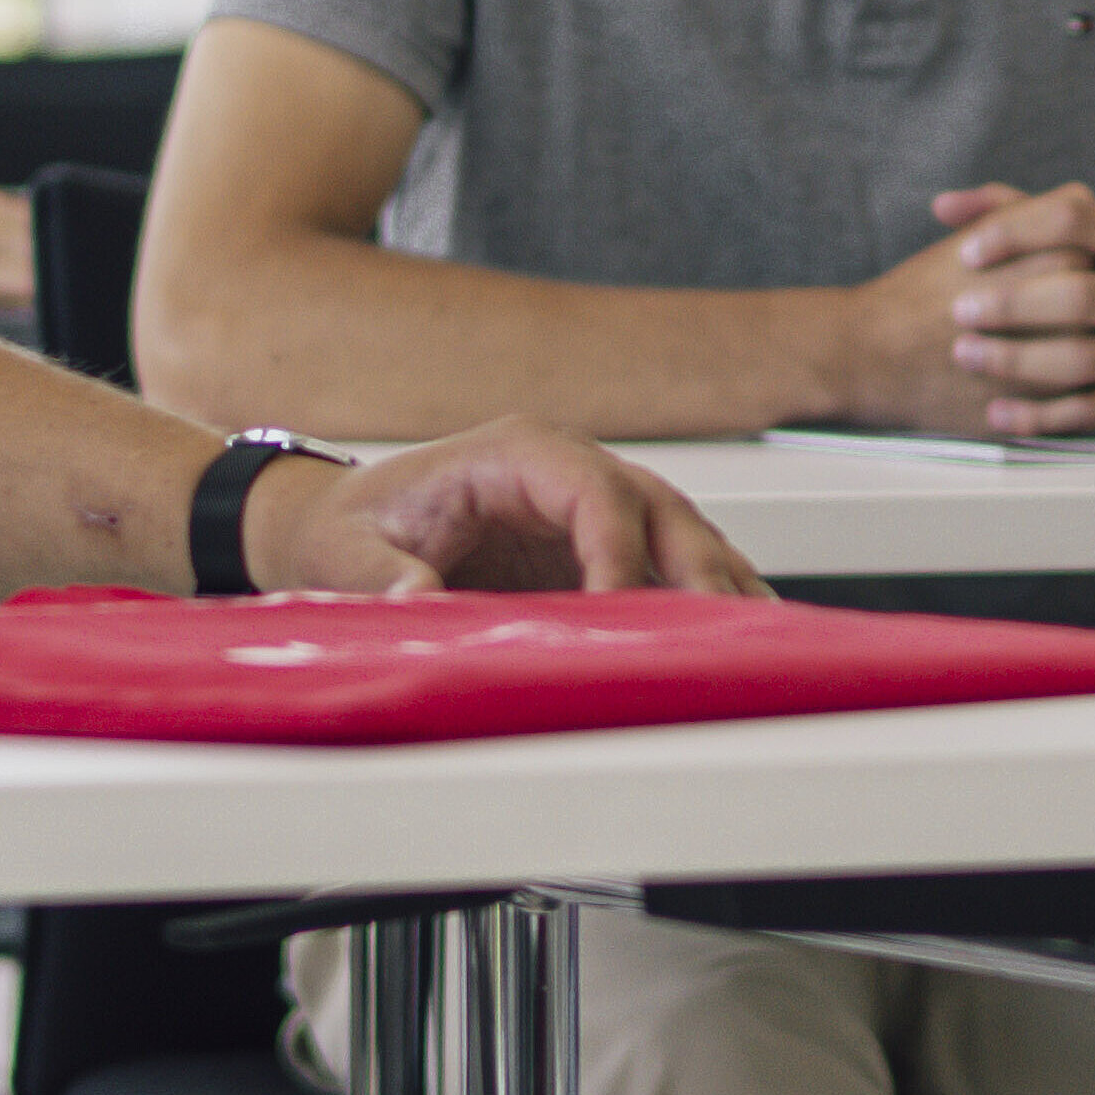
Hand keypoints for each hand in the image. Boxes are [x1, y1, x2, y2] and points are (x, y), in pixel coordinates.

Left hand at [261, 423, 756, 596]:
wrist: (337, 526)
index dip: (617, 550)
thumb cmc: (347, 528)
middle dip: (695, 569)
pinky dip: (706, 599)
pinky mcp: (598, 548)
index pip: (593, 491)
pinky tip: (740, 638)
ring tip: (757, 641)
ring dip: (717, 586)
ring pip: (681, 534)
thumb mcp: (344, 552)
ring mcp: (591, 506)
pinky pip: (670, 564)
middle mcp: (566, 469)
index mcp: (513, 453)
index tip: (620, 611)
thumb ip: (379, 576)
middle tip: (720, 633)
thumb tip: (419, 600)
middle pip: (657, 508)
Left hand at [915, 179, 1094, 437]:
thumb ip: (1024, 213)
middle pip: (1078, 294)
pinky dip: (1038, 416)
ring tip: (965, 354)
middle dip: (1012, 303)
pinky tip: (997, 412)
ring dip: (1016, 359)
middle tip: (959, 310)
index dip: (1016, 233)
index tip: (967, 252)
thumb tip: (942, 206)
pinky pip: (1086, 412)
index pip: (1074, 221)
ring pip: (1080, 360)